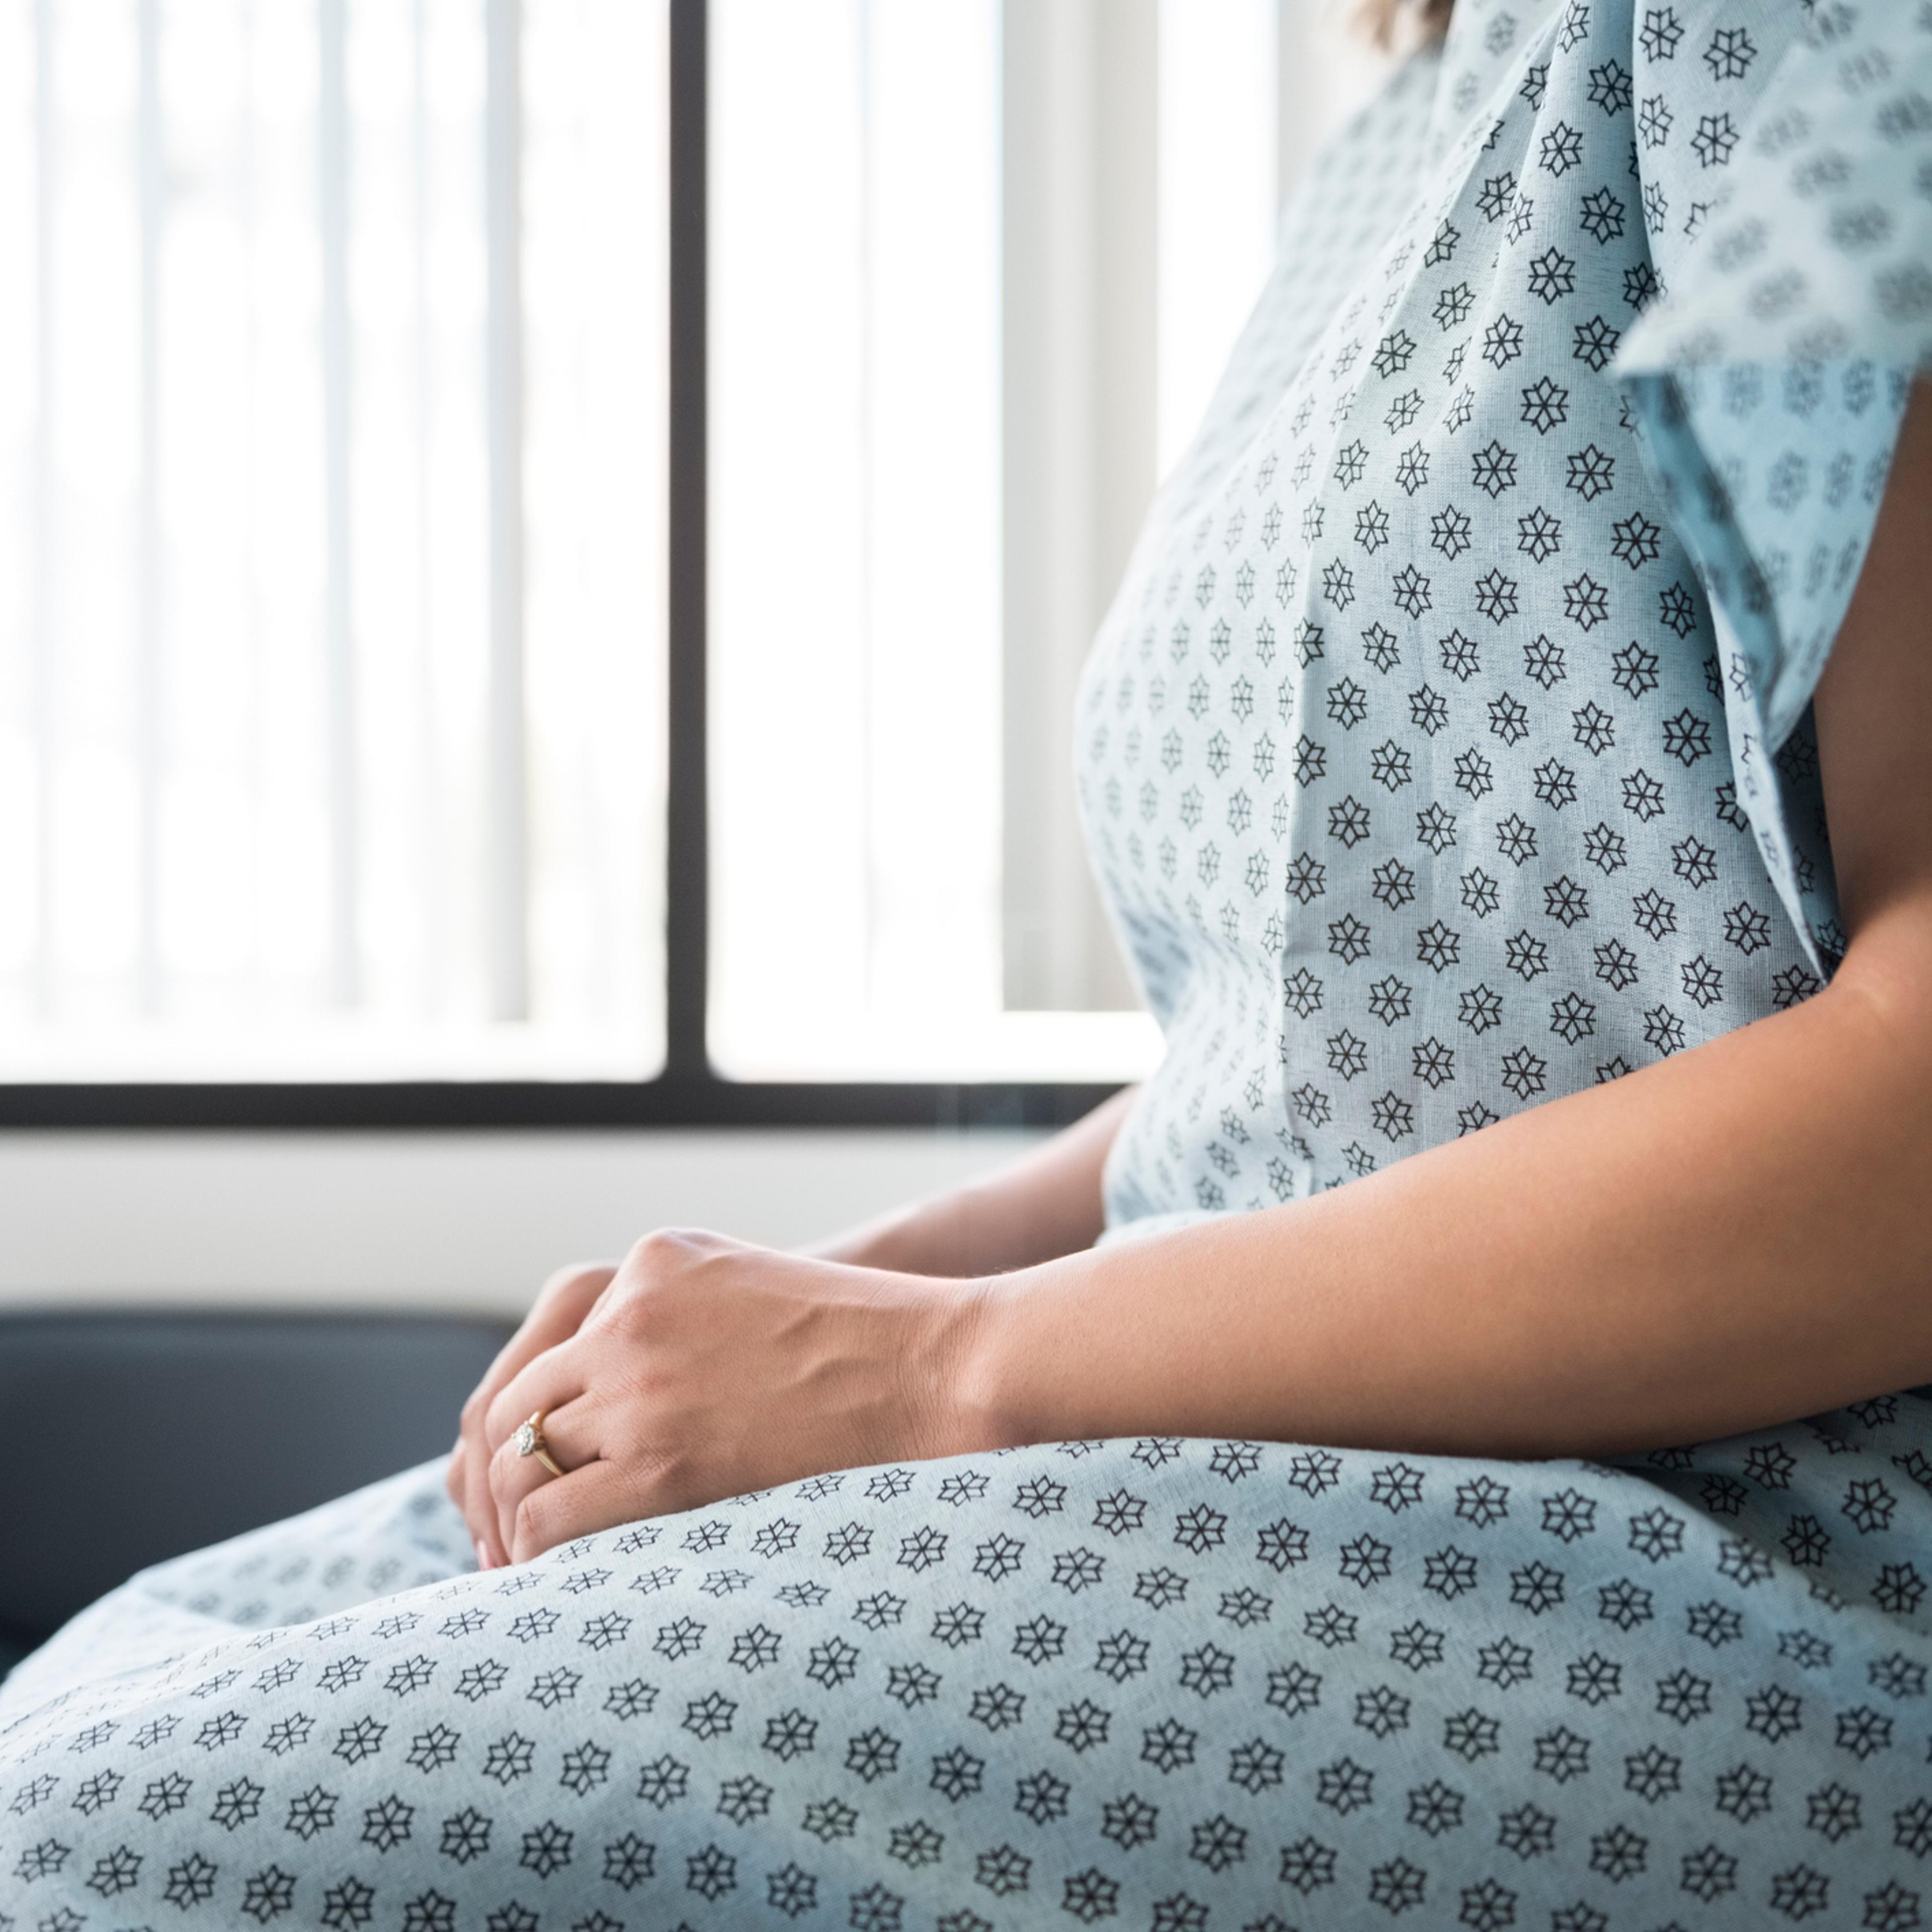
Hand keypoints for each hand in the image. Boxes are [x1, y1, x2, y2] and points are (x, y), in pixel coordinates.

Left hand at [480, 1227, 982, 1563]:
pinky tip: (560, 1579)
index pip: (540, 1353)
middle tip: (510, 1540)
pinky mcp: (661, 1456)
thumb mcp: (751, 1287)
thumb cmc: (864, 1342)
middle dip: (500, 1480)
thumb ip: (677, 1317)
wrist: (934, 1367)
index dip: (518, 1428)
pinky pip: (551, 1514)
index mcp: (651, 1261)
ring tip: (530, 1569)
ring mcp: (638, 1379)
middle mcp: (628, 1311)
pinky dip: (538, 1553)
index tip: (521, 1479)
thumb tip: (614, 1400)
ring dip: (514, 1521)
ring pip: (517, 1462)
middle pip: (512, 1408)